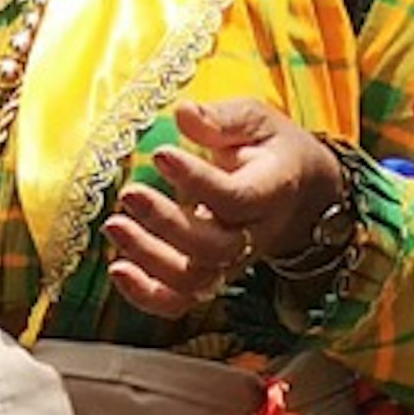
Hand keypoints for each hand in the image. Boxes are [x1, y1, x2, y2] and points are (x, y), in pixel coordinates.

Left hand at [103, 98, 336, 321]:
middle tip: (130, 193)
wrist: (298, 193)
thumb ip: (223, 118)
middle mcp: (253, 236)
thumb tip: (182, 113)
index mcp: (272, 191)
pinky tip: (118, 269)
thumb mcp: (258, 121)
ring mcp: (230, 262)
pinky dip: (145, 294)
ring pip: (193, 280)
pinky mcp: (209, 276)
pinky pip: (179, 301)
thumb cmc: (271, 150)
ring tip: (115, 226)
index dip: (196, 180)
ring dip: (149, 258)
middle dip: (166, 223)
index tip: (160, 154)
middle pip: (212, 247)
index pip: (235, 197)